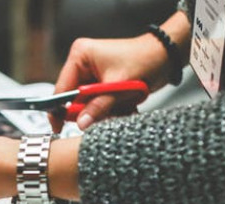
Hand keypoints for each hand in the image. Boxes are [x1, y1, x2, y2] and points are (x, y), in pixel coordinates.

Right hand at [52, 34, 167, 131]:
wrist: (165, 57)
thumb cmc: (144, 59)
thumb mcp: (118, 86)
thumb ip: (98, 106)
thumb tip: (81, 123)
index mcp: (81, 56)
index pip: (62, 88)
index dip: (59, 109)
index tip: (58, 127)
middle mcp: (84, 63)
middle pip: (75, 98)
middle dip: (91, 110)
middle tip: (106, 114)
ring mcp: (93, 74)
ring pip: (89, 104)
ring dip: (105, 111)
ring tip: (123, 106)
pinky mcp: (103, 83)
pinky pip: (100, 103)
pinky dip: (112, 108)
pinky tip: (126, 104)